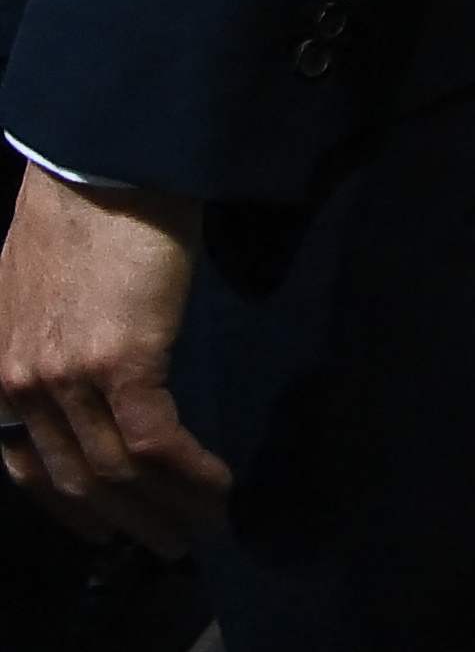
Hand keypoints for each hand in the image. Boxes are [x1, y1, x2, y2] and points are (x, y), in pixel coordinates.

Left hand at [0, 167, 228, 554]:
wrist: (100, 163)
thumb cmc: (81, 211)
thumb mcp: (35, 286)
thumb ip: (42, 337)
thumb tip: (78, 371)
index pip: (26, 466)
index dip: (70, 508)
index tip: (108, 532)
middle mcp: (19, 385)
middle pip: (75, 478)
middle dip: (126, 521)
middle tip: (171, 546)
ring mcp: (67, 378)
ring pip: (116, 469)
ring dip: (166, 508)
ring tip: (204, 528)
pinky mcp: (122, 362)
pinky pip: (155, 441)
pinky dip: (190, 473)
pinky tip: (219, 487)